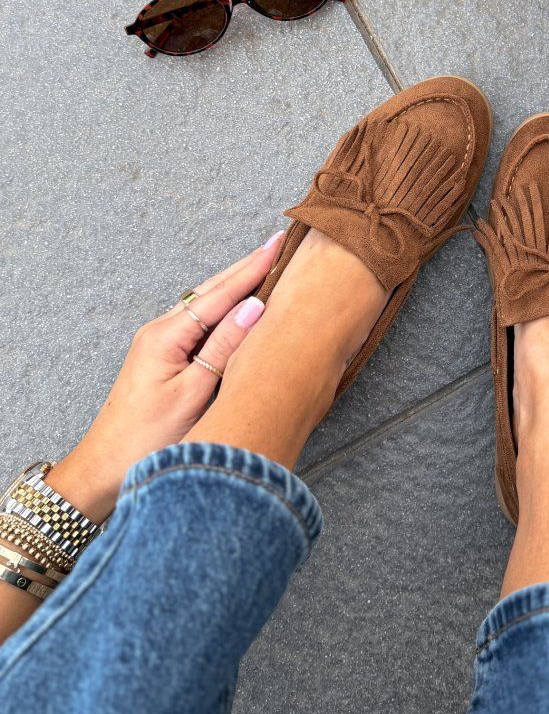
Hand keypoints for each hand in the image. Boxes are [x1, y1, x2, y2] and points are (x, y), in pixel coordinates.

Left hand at [46, 232, 285, 522]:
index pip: (219, 294)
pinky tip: (239, 306)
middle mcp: (160, 331)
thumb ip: (224, 348)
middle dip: (246, 267)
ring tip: (266, 266)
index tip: (278, 245)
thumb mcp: (193, 394)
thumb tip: (254, 307)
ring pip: (205, 304)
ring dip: (235, 284)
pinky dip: (224, 308)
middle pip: (211, 291)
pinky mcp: (164, 357)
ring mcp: (160, 343)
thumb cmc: (147, 439)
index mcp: (166, 335)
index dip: (252, 269)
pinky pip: (200, 322)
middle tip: (277, 244)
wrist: (105, 469)